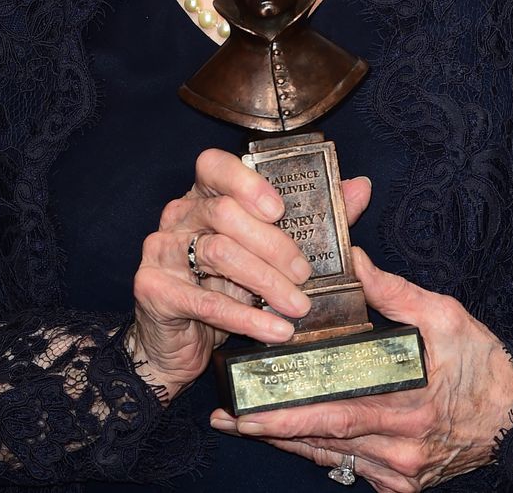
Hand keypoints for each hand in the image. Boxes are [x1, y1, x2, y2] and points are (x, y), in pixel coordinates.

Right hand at [130, 147, 371, 402]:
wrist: (174, 346)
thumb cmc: (224, 290)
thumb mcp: (267, 255)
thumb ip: (311, 221)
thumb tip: (359, 188)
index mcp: (202, 197)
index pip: (214, 166)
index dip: (247, 182)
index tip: (280, 209)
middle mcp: (177, 216)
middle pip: (225, 213)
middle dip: (273, 244)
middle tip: (305, 274)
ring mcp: (161, 250)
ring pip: (218, 252)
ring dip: (266, 281)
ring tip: (299, 306)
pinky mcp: (153, 289)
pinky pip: (205, 300)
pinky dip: (246, 317)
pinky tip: (275, 330)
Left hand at [210, 247, 512, 490]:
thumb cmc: (483, 361)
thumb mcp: (443, 315)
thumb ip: (392, 290)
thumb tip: (350, 259)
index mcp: (408, 405)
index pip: (332, 413)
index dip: (285, 413)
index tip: (245, 406)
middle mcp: (403, 448)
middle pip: (323, 442)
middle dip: (271, 430)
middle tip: (228, 419)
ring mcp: (403, 472)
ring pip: (333, 460)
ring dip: (290, 442)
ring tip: (245, 425)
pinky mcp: (405, 484)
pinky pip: (353, 471)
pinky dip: (323, 454)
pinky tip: (296, 437)